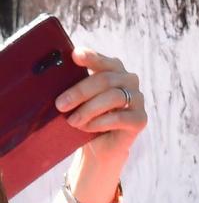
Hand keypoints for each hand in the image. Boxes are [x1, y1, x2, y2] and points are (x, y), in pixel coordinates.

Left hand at [55, 48, 146, 165]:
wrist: (99, 146)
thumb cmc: (85, 117)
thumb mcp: (77, 98)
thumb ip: (74, 83)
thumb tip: (55, 75)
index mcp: (113, 70)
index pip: (104, 60)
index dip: (91, 57)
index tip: (75, 56)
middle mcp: (129, 81)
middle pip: (106, 79)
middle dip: (80, 92)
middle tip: (60, 105)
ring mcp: (138, 99)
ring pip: (113, 97)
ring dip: (88, 110)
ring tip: (73, 121)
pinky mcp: (141, 119)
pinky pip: (119, 117)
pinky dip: (99, 123)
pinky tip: (87, 128)